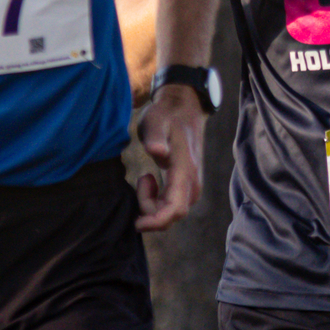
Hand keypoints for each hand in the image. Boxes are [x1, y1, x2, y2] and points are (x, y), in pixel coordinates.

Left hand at [134, 85, 203, 232]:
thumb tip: (158, 152)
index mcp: (185, 170)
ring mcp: (191, 184)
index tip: (137, 222)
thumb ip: (156, 137)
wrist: (184, 107)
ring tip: (144, 178)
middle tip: (140, 182)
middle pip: (173, 215)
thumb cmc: (166, 115)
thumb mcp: (155, 121)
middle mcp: (192, 182)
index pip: (175, 209)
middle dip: (150, 212)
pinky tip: (149, 180)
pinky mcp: (185, 184)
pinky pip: (171, 205)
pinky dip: (156, 201)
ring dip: (153, 205)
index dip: (156, 222)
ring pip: (172, 212)